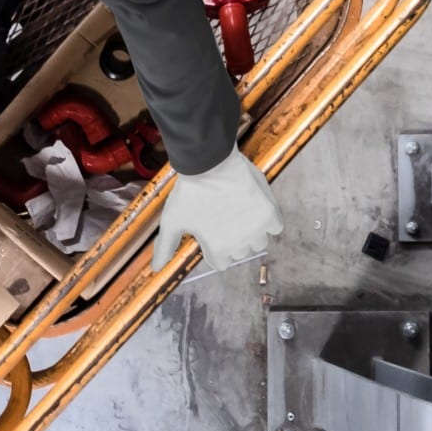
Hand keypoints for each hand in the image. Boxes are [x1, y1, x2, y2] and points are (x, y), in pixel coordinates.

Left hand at [150, 148, 283, 270]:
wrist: (210, 163)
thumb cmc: (189, 192)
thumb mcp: (172, 220)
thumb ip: (166, 246)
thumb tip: (155, 268)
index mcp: (217, 250)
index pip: (220, 262)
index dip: (214, 247)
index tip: (212, 232)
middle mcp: (239, 245)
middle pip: (240, 252)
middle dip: (233, 239)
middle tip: (224, 218)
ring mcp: (256, 229)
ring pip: (259, 241)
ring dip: (252, 232)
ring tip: (240, 213)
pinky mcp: (269, 213)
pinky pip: (275, 227)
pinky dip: (269, 221)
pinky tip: (256, 208)